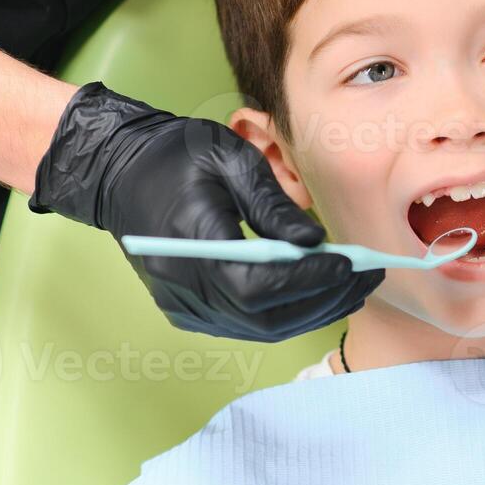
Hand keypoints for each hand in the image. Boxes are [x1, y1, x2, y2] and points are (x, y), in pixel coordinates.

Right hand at [28, 82, 382, 340]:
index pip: (261, 285)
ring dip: (311, 310)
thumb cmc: (174, 156)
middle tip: (367, 277)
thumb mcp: (229, 159)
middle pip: (266, 317)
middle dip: (324, 299)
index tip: (352, 264)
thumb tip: (315, 242)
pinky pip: (246, 324)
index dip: (311, 280)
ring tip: (352, 285)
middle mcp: (185, 288)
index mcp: (191, 246)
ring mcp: (184, 306)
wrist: (117, 171)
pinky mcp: (189, 311)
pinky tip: (316, 291)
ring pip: (260, 328)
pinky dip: (286, 312)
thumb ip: (272, 205)